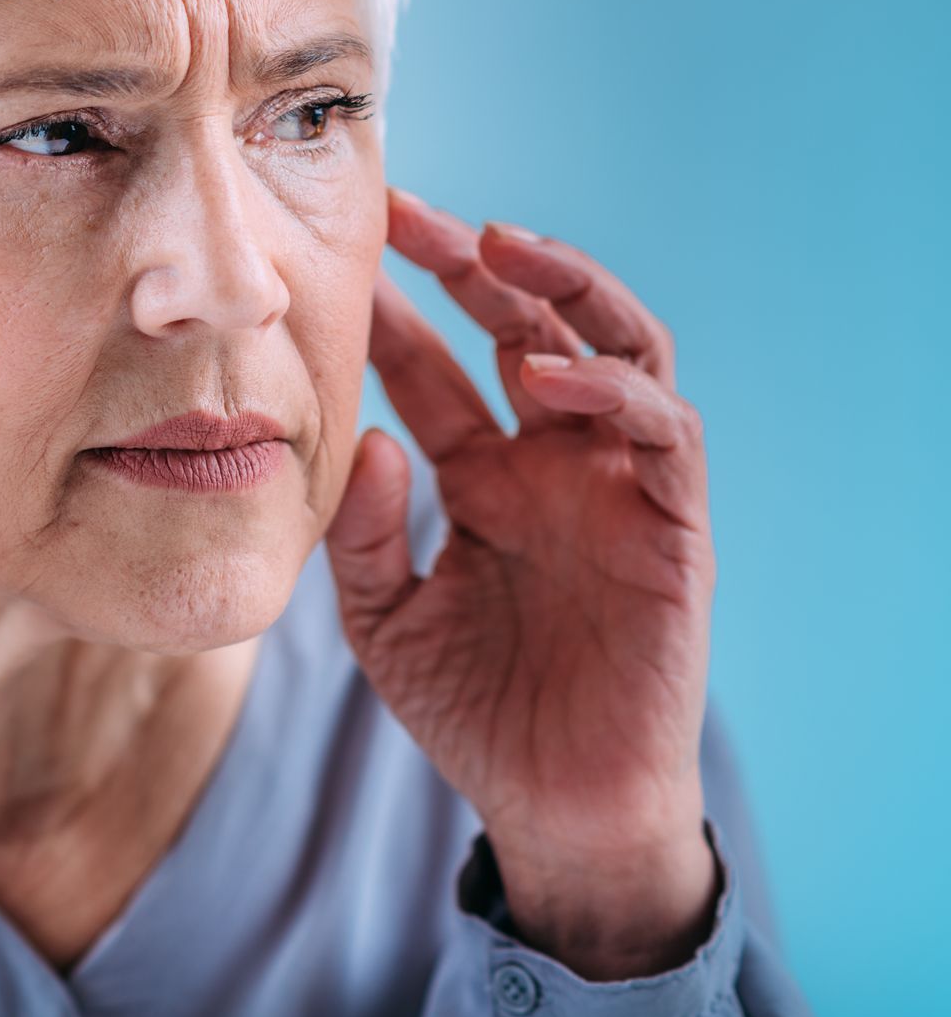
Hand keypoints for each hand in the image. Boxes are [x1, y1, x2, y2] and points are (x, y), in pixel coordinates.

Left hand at [324, 186, 718, 978]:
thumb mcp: (383, 619)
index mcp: (483, 477)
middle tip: (408, 212)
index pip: (436, 371)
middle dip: (472, 263)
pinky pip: (663, 430)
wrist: (554, 804)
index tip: (341, 257)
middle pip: (525, 327)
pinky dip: (612, 390)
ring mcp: (617, 485)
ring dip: (562, 288)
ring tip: (496, 247)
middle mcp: (553, 462)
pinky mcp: (675, 523)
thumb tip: (368, 436)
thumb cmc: (473, 711)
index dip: (395, 313)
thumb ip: (361, 533)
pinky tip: (549, 374)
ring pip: (615, 347)